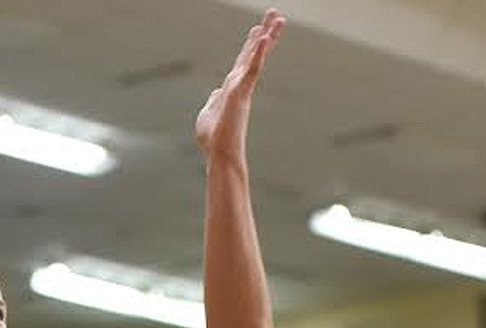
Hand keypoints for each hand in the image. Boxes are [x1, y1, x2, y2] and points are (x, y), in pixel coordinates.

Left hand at [195, 9, 285, 160]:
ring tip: (278, 17)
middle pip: (253, 53)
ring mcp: (242, 88)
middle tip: (276, 14)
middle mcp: (240, 85)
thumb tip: (216, 93)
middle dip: (265, 32)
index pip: (243, 61)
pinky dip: (258, 53)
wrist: (219, 154)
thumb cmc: (213, 140)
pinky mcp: (241, 93)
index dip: (251, 45)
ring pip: (256, 56)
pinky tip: (264, 37)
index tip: (259, 29)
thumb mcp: (208, 114)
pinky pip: (251, 69)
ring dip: (267, 36)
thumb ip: (213, 101)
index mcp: (232, 88)